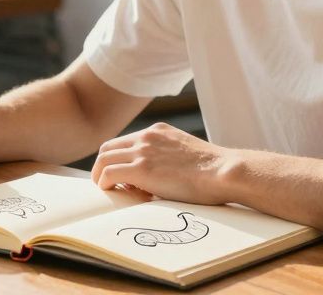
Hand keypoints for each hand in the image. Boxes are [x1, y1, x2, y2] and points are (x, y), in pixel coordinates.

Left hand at [90, 123, 235, 204]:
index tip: (121, 175)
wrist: (223, 171)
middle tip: (106, 182)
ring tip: (106, 189)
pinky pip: (109, 173)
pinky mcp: (141, 168)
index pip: (125, 141)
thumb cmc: (213, 171)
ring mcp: (143, 150)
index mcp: (158, 131)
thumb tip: (158, 177)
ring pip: (104, 158)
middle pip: (108, 147)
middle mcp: (147, 136)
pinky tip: (113, 192)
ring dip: (100, 175)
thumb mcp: (186, 154)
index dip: (118, 159)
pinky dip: (105, 183)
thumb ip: (168, 158)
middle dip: (103, 165)